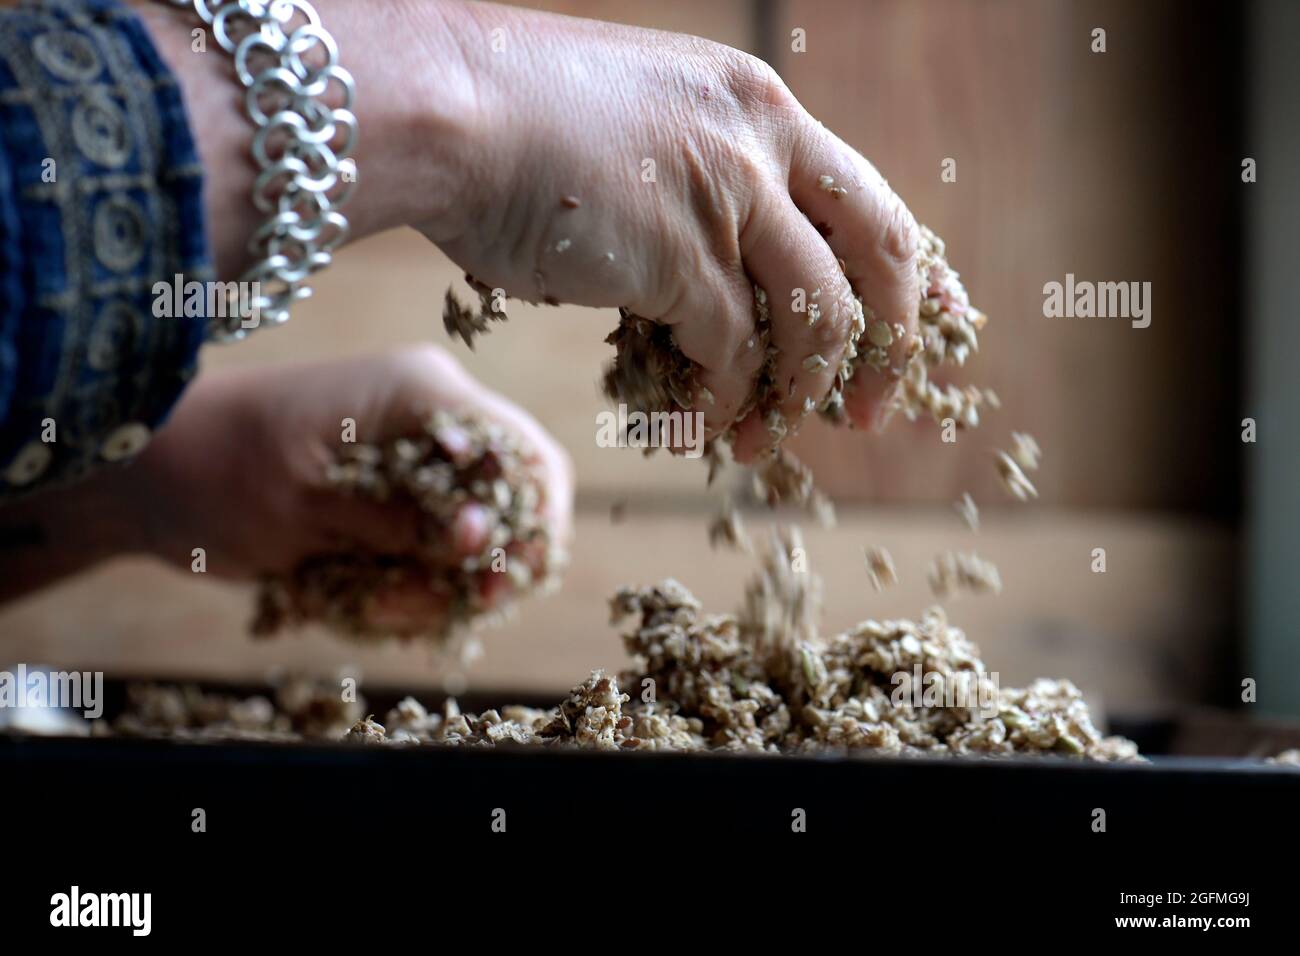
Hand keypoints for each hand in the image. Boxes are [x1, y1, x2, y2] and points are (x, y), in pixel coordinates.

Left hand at [122, 346, 572, 629]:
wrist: (149, 471)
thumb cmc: (217, 470)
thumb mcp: (305, 504)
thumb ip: (399, 520)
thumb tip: (481, 536)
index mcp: (421, 394)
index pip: (523, 453)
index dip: (530, 522)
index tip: (498, 581)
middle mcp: (432, 419)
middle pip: (516, 497)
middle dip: (492, 562)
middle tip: (456, 607)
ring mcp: (416, 457)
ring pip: (478, 535)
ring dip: (441, 584)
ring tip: (377, 603)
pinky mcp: (396, 493)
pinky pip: (436, 550)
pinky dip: (411, 585)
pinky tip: (363, 595)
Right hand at [141, 0, 921, 462]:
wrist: (442, 109)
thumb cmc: (515, 125)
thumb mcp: (642, 133)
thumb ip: (700, 192)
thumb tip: (722, 283)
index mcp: (756, 105)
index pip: (870, 197)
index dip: (914, 273)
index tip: (933, 327)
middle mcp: (759, 141)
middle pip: (880, 252)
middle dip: (889, 345)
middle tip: (868, 412)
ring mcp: (726, 195)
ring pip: (815, 316)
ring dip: (800, 391)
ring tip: (762, 440)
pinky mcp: (680, 255)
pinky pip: (733, 352)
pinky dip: (724, 400)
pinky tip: (700, 427)